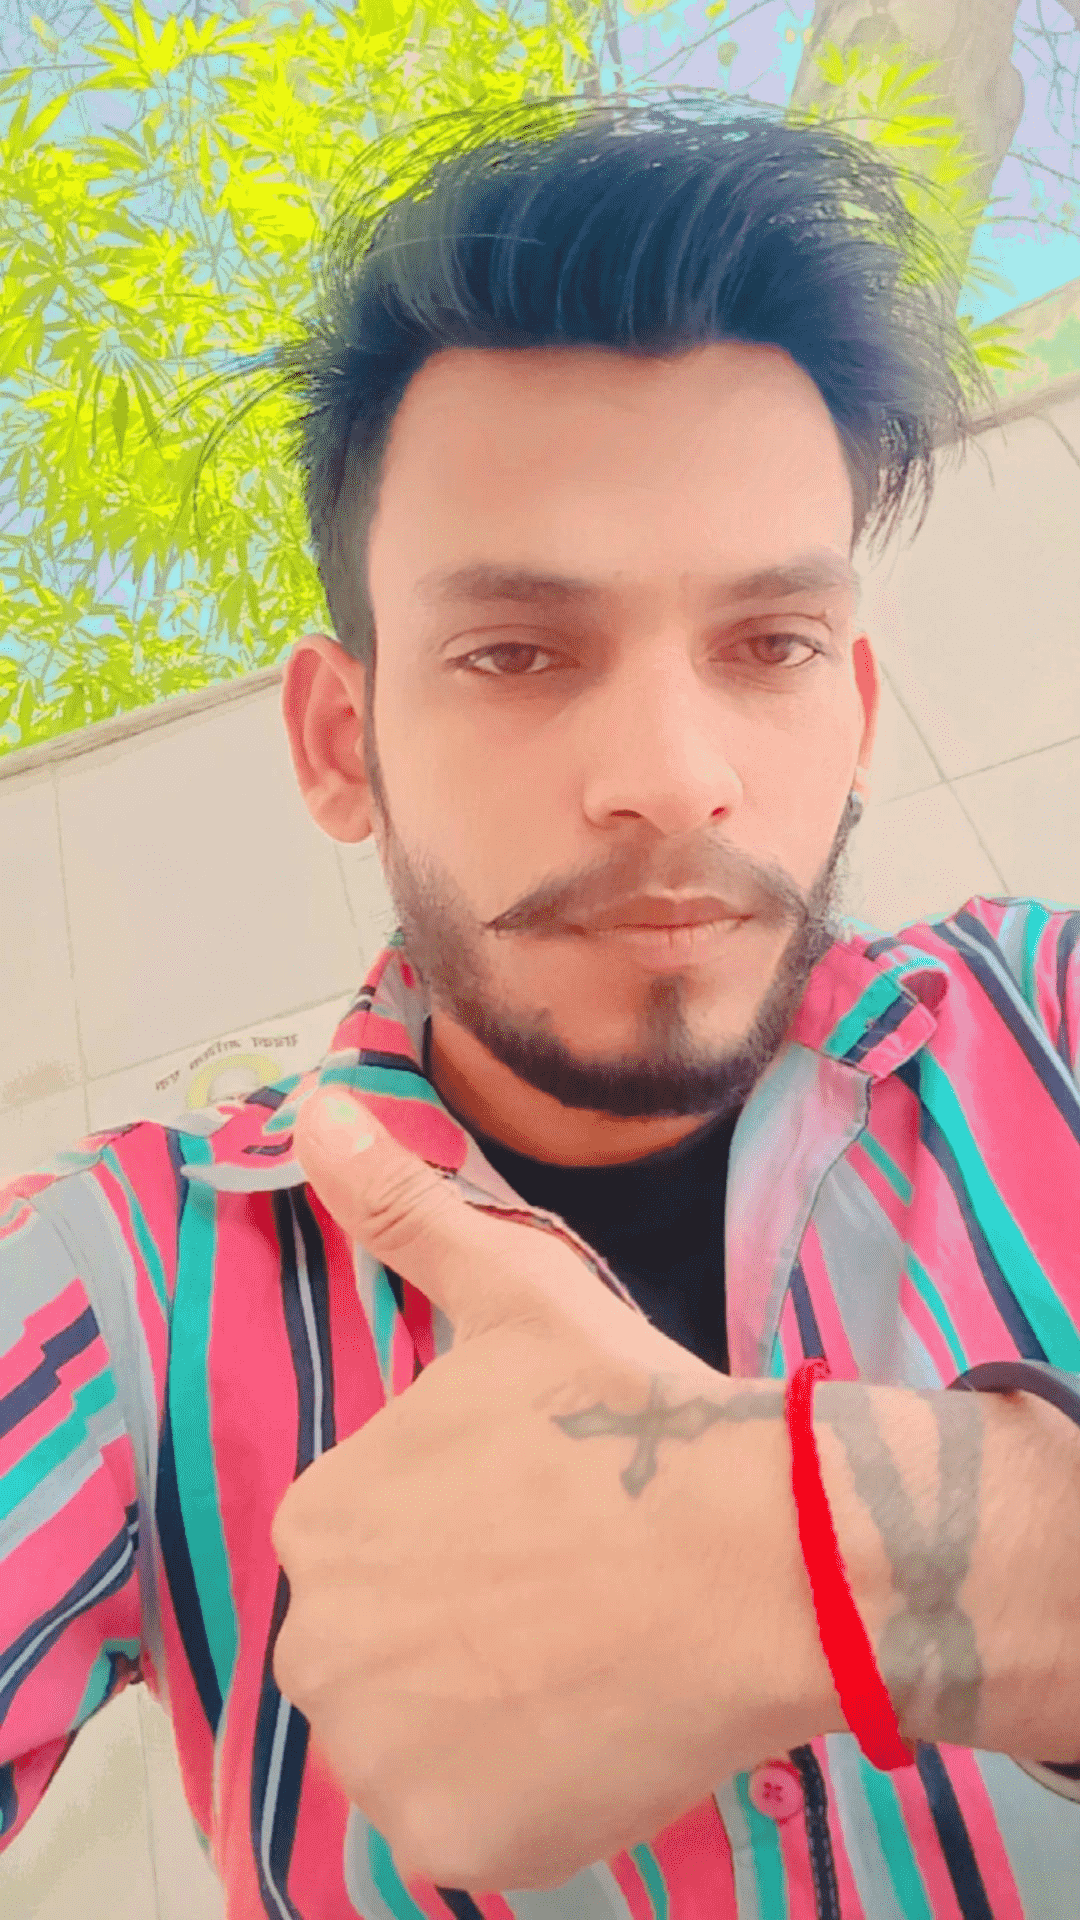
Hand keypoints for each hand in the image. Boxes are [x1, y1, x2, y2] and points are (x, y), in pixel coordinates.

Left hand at [269, 1090, 758, 1893]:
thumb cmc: (633, 1418)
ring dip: (491, 1715)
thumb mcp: (513, 1293)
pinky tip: (594, 1730)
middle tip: (574, 1597)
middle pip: (384, 1650)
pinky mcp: (451, 1842)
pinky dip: (525, 1794)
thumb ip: (400, 1210)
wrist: (761, 1552)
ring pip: (420, 1738)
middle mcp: (318, 1641)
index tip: (545, 1527)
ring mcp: (380, 1753)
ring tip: (590, 1659)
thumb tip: (313, 1106)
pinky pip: (468, 1821)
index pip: (372, 1551)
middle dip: (465, 1631)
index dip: (467, 1542)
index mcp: (324, 1517)